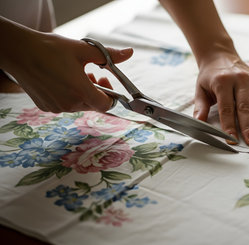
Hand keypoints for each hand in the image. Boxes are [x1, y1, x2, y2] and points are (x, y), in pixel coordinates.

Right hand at [2, 26, 131, 112]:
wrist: (18, 52)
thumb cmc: (49, 49)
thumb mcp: (83, 49)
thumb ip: (109, 55)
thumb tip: (129, 53)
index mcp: (80, 91)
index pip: (106, 105)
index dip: (111, 96)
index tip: (105, 81)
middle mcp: (69, 104)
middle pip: (93, 104)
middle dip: (96, 90)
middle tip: (90, 73)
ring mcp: (56, 107)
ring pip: (79, 105)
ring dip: (82, 92)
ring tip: (74, 74)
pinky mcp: (46, 107)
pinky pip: (64, 105)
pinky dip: (68, 95)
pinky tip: (61, 79)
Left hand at [193, 52, 248, 145]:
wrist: (220, 55)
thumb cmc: (209, 76)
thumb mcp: (200, 89)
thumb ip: (200, 107)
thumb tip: (198, 124)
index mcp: (222, 82)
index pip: (226, 108)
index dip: (229, 125)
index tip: (232, 140)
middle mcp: (239, 80)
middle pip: (245, 107)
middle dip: (248, 127)